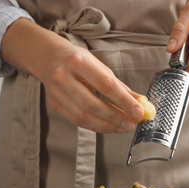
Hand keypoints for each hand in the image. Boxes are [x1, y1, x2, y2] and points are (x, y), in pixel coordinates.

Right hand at [2, 19, 143, 133]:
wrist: (48, 58)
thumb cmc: (78, 61)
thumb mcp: (99, 65)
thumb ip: (118, 85)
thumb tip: (139, 101)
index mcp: (78, 62)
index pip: (105, 85)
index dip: (123, 101)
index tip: (138, 112)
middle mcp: (64, 77)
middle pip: (92, 104)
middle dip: (115, 117)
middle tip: (131, 124)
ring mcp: (57, 93)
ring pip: (83, 117)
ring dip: (106, 126)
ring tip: (123, 127)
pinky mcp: (55, 105)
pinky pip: (77, 121)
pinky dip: (95, 126)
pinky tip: (108, 127)